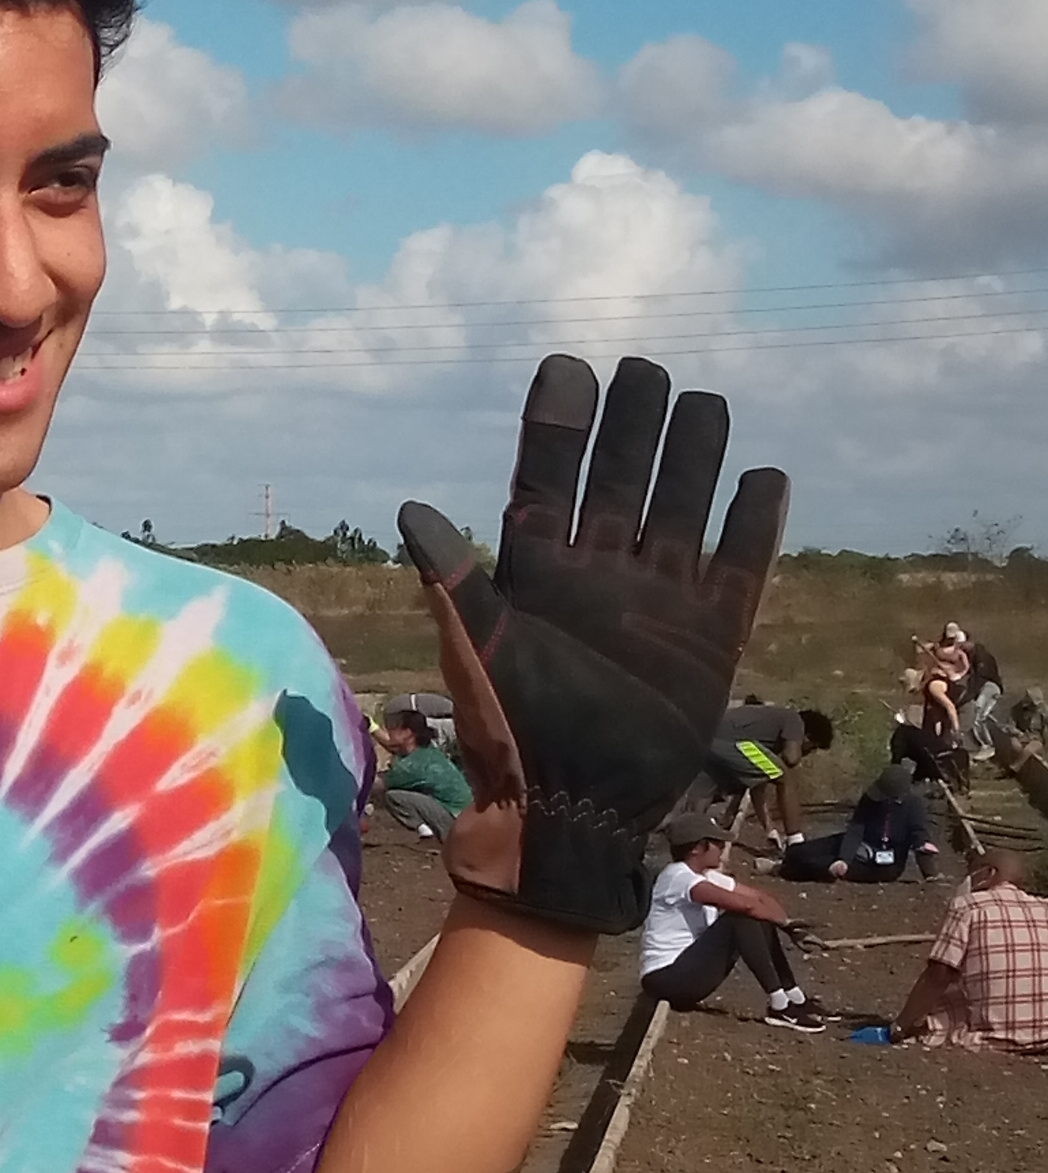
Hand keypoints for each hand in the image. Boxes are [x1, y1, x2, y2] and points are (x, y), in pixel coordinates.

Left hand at [399, 356, 788, 934]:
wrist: (572, 805)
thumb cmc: (511, 730)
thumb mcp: (474, 649)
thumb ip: (452, 580)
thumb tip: (410, 510)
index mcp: (537, 570)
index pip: (548, 478)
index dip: (558, 426)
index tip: (567, 367)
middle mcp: (600, 573)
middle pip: (619, 479)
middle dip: (631, 424)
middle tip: (643, 367)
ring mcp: (659, 599)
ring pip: (681, 507)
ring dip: (692, 456)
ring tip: (703, 400)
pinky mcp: (711, 633)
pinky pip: (739, 564)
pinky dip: (753, 524)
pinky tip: (763, 478)